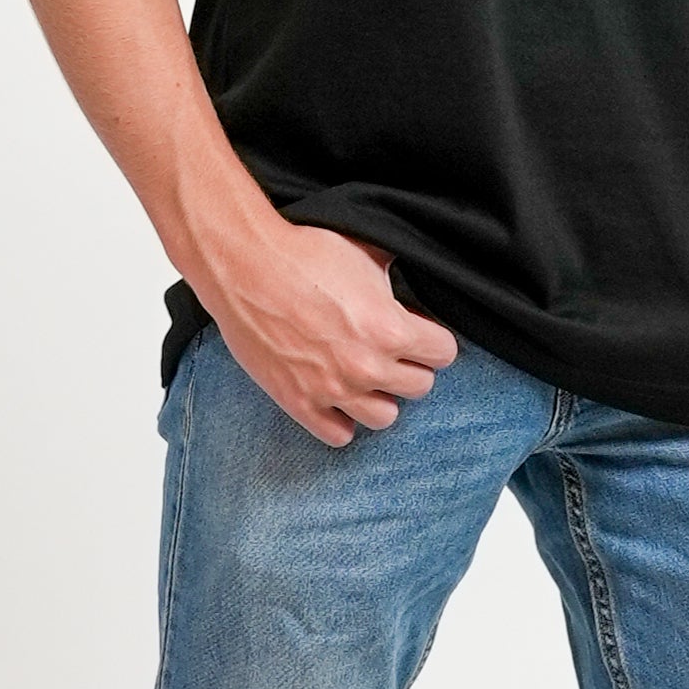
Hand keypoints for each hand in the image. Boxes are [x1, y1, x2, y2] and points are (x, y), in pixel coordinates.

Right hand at [198, 222, 457, 446]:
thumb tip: (414, 270)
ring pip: (385, 417)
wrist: (244, 266)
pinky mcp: (298, 403)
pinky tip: (337, 396)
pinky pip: (339, 435)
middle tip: (391, 351)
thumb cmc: (305, 253)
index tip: (418, 333)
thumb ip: (397, 276)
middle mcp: (367, 367)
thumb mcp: (367, 253)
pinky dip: (342, 419)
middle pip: (420, 387)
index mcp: (390, 330)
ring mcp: (332, 390)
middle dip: (409, 366)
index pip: (444, 353)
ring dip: (380, 396)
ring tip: (366, 376)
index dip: (432, 340)